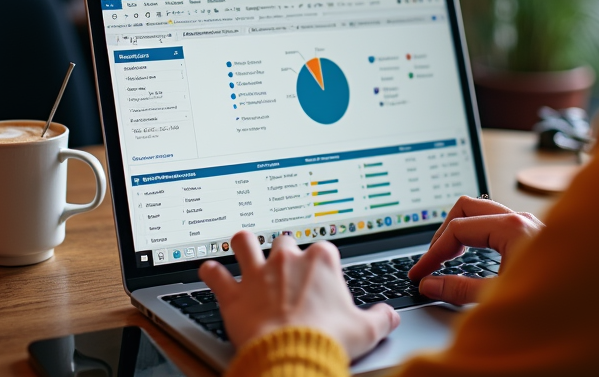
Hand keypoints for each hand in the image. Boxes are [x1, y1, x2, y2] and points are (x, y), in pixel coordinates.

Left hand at [199, 230, 400, 358]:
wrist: (292, 355)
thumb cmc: (328, 339)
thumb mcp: (366, 330)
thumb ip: (380, 318)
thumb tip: (389, 315)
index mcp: (320, 262)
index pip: (323, 249)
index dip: (322, 263)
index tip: (322, 276)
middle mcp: (287, 260)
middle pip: (284, 241)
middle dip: (284, 251)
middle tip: (285, 266)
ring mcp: (258, 274)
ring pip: (244, 242)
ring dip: (242, 244)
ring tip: (242, 246)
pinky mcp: (235, 294)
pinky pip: (215, 274)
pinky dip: (210, 272)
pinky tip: (209, 271)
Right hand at [408, 196, 543, 304]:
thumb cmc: (560, 301)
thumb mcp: (501, 297)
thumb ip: (460, 290)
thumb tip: (431, 285)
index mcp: (512, 227)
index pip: (457, 230)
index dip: (432, 253)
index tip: (420, 274)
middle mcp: (521, 218)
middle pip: (466, 208)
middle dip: (444, 233)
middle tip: (431, 260)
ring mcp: (530, 223)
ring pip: (482, 212)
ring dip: (461, 231)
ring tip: (447, 256)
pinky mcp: (534, 234)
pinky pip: (497, 222)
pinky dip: (478, 235)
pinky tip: (475, 255)